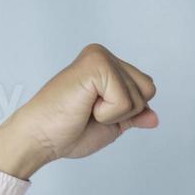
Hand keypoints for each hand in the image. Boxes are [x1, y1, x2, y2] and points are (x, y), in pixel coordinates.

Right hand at [0, 43, 157, 178]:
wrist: (40, 138)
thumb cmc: (67, 132)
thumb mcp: (110, 126)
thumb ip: (132, 116)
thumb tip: (154, 117)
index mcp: (107, 65)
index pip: (146, 90)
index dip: (128, 112)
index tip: (95, 114)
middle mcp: (103, 55)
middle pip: (148, 90)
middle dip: (125, 112)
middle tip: (90, 112)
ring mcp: (99, 56)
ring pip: (139, 96)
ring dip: (114, 114)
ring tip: (85, 109)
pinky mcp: (95, 64)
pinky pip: (125, 101)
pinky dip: (107, 114)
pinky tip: (84, 107)